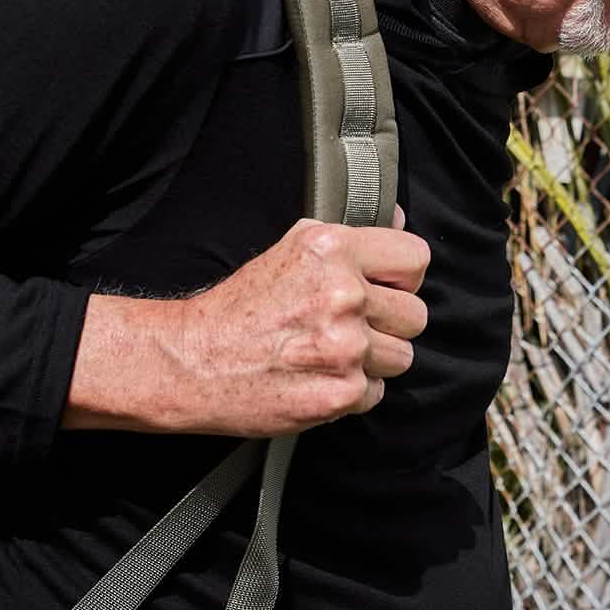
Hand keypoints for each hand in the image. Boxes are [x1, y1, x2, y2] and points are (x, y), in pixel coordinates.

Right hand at [170, 209, 428, 436]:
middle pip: (415, 315)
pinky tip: (316, 375)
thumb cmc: (239, 307)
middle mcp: (342, 294)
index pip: (415, 258)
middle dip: (386, 323)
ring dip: (371, 360)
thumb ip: (349, 236)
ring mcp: (344, 347)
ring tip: (328, 351)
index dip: (400, 276)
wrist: (194, 360)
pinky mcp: (340, 393)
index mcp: (331, 249)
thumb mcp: (291, 248)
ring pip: (401, 358)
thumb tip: (397, 216)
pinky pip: (375, 393)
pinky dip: (350, 390)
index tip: (382, 286)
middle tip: (347, 324)